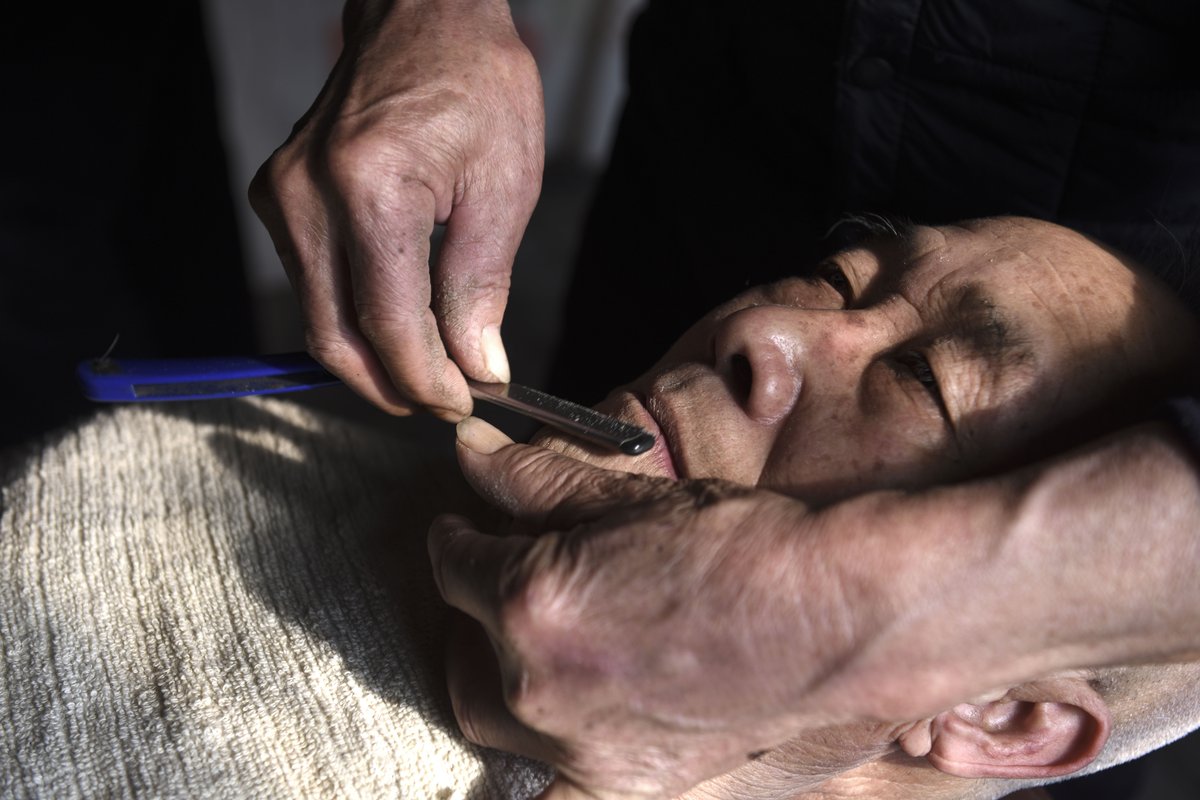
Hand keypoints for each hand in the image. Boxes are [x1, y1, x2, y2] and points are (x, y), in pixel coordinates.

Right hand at [249, 0, 543, 419]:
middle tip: (439, 403)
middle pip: (335, 336)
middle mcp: (308, 195)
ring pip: (316, 317)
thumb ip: (482, 287)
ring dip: (369, 358)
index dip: (426, 380)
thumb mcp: (503, 187)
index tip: (462, 403)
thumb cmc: (475, 84)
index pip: (389, 325)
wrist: (423, 17)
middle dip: (389, 386)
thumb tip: (477, 365)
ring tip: (425, 370)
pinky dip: (351, 316)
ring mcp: (282, 195)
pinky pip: (311, 282)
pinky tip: (394, 326)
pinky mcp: (276, 196)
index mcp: (370, 188)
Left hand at [428, 419, 877, 798]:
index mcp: (532, 600)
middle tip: (501, 582)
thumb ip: (533, 479)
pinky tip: (571, 710)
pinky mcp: (621, 781)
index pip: (452, 566)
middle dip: (470, 610)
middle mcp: (539, 684)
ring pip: (493, 713)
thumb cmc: (740, 546)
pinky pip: (549, 775)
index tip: (463, 532)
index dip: (454, 539)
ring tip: (537, 640)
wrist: (831, 616)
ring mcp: (579, 744)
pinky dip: (543, 746)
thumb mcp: (627, 497)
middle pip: (462, 646)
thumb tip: (470, 455)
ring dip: (497, 673)